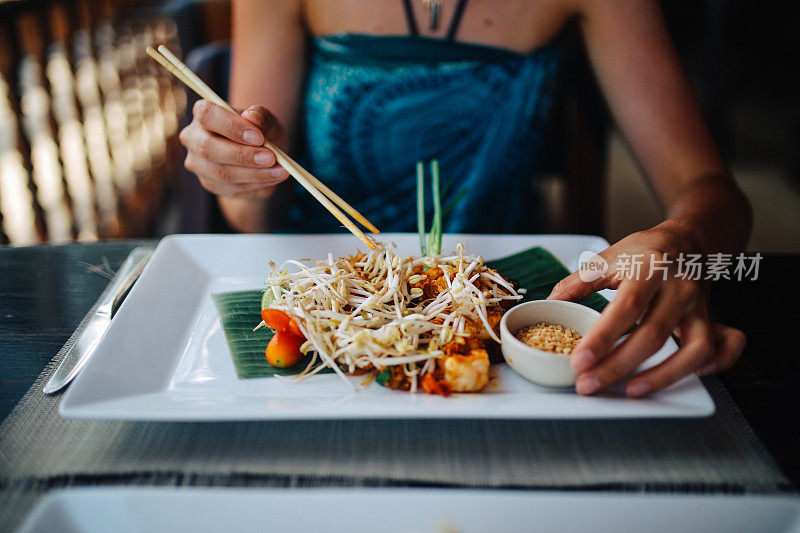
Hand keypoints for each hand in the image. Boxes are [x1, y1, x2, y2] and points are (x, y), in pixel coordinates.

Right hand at [179, 101, 289, 198]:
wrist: (262, 157)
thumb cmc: (261, 132)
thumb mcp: (267, 120)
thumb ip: (261, 116)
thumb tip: (251, 117)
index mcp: (203, 113)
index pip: (207, 115)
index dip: (231, 126)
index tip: (258, 137)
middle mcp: (193, 138)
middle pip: (208, 148)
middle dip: (243, 155)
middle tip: (271, 158)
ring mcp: (198, 163)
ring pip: (222, 173)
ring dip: (255, 173)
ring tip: (281, 170)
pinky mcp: (210, 183)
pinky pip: (231, 187)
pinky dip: (256, 183)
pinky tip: (273, 177)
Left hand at [548, 226, 745, 397]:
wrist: (690, 240)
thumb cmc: (646, 251)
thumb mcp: (608, 257)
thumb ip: (578, 282)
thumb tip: (551, 302)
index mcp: (648, 268)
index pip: (625, 307)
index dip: (602, 338)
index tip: (580, 361)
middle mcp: (678, 288)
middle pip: (653, 334)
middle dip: (618, 366)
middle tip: (588, 384)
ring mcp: (699, 306)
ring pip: (693, 348)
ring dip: (664, 375)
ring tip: (632, 391)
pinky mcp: (712, 319)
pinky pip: (725, 346)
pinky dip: (717, 364)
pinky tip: (691, 376)